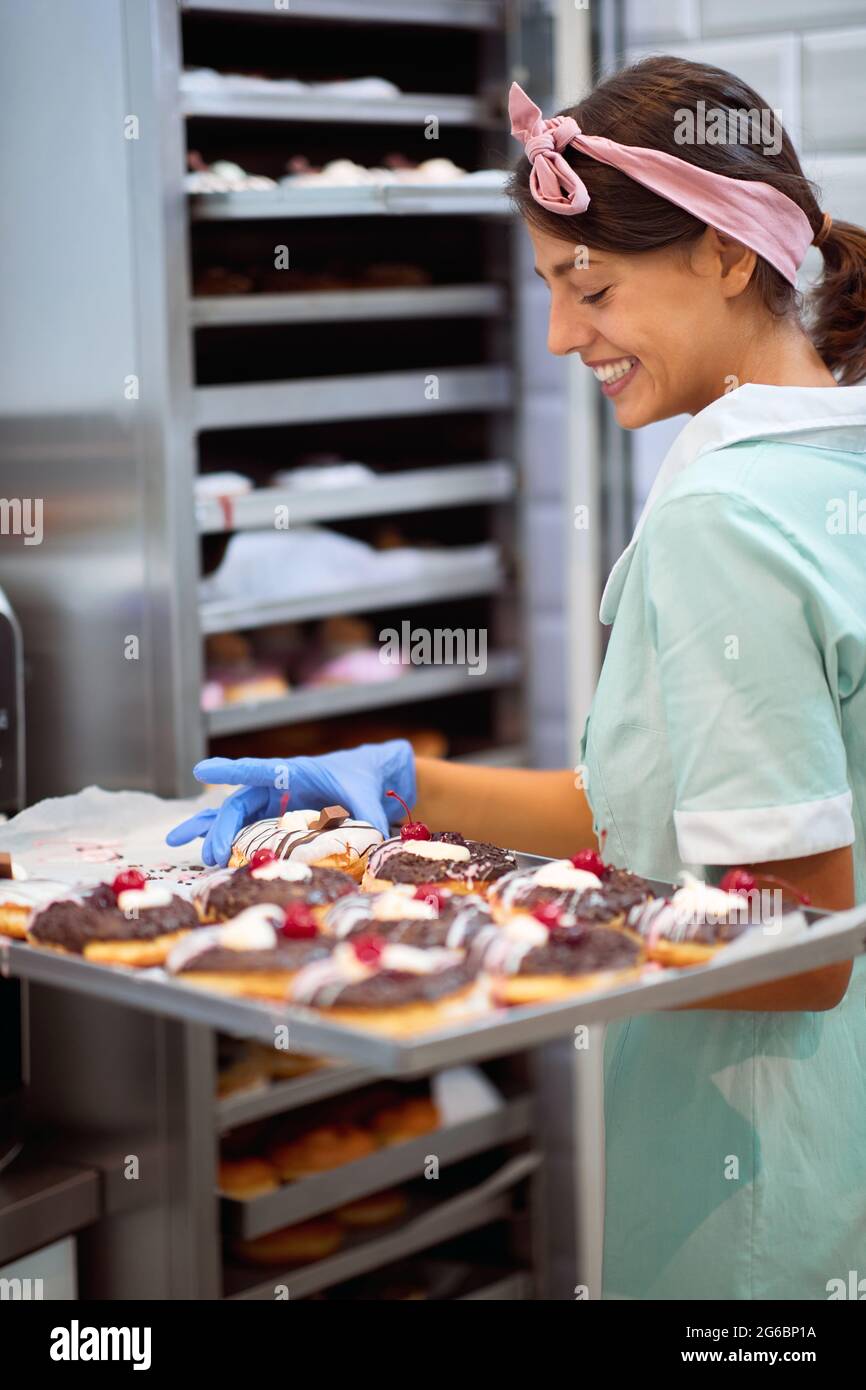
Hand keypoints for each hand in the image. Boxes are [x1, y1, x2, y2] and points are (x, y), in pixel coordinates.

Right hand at [165, 740, 415, 865]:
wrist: (369, 777)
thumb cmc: (363, 781)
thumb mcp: (368, 798)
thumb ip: (368, 819)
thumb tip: (374, 844)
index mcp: (294, 772)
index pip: (260, 770)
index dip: (232, 770)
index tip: (202, 769)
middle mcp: (276, 786)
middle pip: (239, 804)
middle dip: (220, 827)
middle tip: (211, 853)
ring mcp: (271, 802)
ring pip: (231, 815)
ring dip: (206, 829)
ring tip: (177, 841)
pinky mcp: (273, 818)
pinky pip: (242, 828)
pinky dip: (220, 837)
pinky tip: (197, 848)